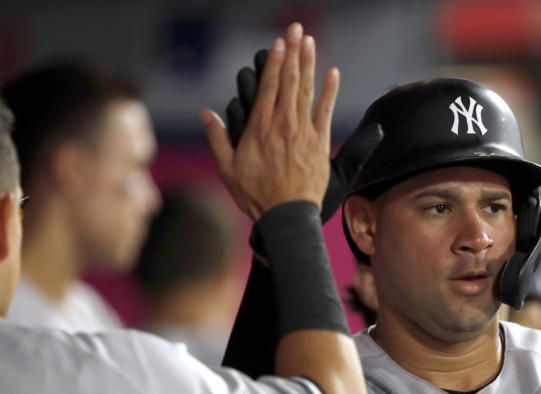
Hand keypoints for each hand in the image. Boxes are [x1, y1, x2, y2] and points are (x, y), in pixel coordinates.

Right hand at [200, 22, 337, 219]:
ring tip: (310, 41)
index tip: (278, 43)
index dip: (274, 62)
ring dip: (309, 63)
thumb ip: (217, 138)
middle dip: (292, 53)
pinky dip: (330, 91)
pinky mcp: (320, 144)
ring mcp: (303, 133)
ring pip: (306, 91)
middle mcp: (282, 125)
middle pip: (288, 81)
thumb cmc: (255, 195)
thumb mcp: (227, 168)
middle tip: (296, 29)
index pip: (268, 87)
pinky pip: (326, 112)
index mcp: (259, 128)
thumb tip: (205, 114)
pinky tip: (333, 73)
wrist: (286, 216)